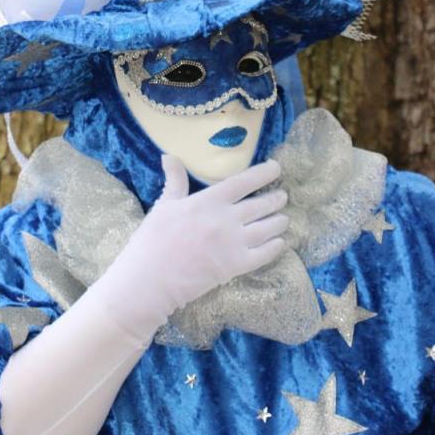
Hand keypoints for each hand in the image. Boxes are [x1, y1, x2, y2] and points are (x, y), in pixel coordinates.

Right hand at [97, 155, 287, 328]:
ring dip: (279, 222)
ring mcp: (233, 243)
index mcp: (208, 201)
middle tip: (282, 197)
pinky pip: (264, 254)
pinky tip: (280, 243)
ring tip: (284, 219)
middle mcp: (226, 219)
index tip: (276, 168)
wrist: (150, 279)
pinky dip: (275, 247)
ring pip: (268, 228)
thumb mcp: (164, 205)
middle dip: (276, 199)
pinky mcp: (236, 266)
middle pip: (261, 205)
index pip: (244, 181)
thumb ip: (174, 180)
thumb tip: (169, 156)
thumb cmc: (153, 240)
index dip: (264, 173)